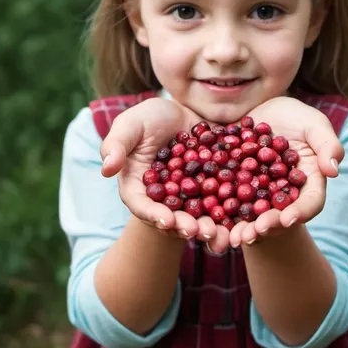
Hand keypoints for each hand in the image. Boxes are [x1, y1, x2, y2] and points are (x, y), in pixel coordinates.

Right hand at [99, 97, 229, 252]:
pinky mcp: (211, 189)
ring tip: (219, 235)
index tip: (165, 221)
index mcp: (139, 185)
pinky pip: (220, 203)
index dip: (152, 214)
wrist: (183, 113)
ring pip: (197, 216)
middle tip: (197, 232)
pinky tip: (240, 221)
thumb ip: (117, 144)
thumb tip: (107, 169)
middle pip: (171, 216)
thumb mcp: (130, 124)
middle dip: (184, 226)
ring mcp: (189, 196)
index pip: (141, 203)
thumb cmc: (149, 117)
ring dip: (207, 227)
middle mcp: (163, 197)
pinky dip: (229, 213)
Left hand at [229, 96, 344, 246]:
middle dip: (267, 226)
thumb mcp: (314, 124)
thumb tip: (333, 171)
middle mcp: (282, 194)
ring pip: (252, 215)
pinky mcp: (234, 187)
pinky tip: (211, 220)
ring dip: (243, 229)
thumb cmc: (295, 117)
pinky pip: (227, 201)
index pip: (310, 202)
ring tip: (234, 237)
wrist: (260, 108)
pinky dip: (221, 212)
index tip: (288, 220)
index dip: (300, 212)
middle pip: (279, 216)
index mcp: (307, 183)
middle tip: (255, 233)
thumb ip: (327, 145)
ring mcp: (257, 193)